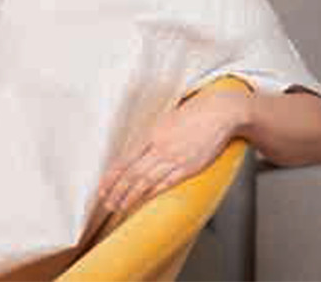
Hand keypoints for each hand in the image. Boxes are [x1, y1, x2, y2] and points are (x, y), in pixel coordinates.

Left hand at [96, 90, 249, 212]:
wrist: (218, 112)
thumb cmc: (192, 113)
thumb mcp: (164, 119)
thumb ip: (149, 134)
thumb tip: (135, 148)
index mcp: (150, 134)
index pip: (125, 159)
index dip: (112, 176)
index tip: (102, 187)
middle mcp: (159, 147)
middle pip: (132, 173)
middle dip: (117, 191)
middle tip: (106, 203)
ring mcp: (174, 158)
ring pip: (146, 181)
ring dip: (131, 196)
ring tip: (120, 207)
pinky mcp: (190, 167)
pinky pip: (167, 183)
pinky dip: (153, 193)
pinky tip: (144, 201)